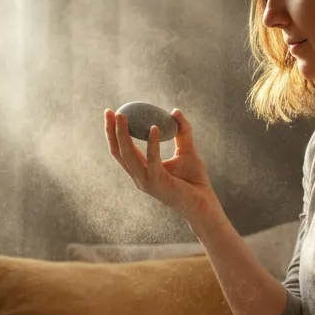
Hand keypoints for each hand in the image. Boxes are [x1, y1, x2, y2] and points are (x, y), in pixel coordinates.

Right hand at [105, 107, 220, 222]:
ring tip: (123, 115)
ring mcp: (147, 181)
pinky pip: (153, 160)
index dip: (113, 132)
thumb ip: (182, 131)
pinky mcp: (159, 183)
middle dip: (111, 131)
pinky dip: (152, 144)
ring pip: (128, 156)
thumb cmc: (195, 180)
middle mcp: (140, 177)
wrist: (204, 204)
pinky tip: (154, 128)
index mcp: (142, 170)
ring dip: (123, 135)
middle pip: (119, 152)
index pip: (121, 150)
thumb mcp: (187, 149)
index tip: (112, 113)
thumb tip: (175, 111)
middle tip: (110, 112)